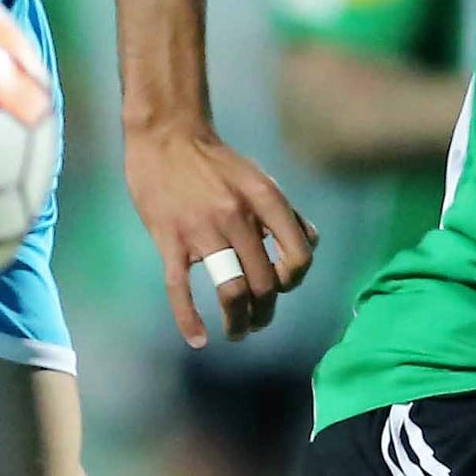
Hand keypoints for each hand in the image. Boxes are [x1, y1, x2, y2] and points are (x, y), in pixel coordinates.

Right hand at [125, 122, 314, 346]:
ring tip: (238, 332)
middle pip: (265, 282)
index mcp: (265, 200)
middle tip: (258, 321)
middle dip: (265, 311)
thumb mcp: (260, 178)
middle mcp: (238, 217)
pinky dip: (189, 320)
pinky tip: (198, 339)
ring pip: (231, 291)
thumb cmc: (215, 161)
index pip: (299, 255)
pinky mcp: (170, 240)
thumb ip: (285, 212)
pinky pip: (180, 289)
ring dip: (239, 322)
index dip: (294, 280)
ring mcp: (202, 231)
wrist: (167, 136)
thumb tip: (308, 244)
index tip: (281, 287)